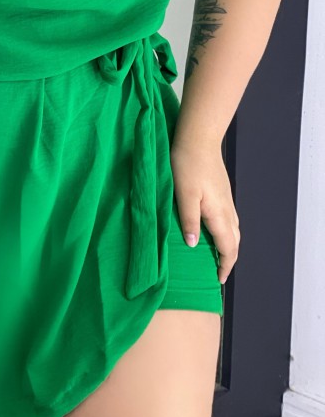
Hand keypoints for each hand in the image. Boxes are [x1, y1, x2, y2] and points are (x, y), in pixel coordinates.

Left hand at [169, 136, 240, 285]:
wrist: (198, 137)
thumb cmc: (187, 164)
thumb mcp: (183, 194)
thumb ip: (189, 220)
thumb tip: (193, 245)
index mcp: (218, 213)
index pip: (228, 247)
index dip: (225, 265)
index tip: (219, 279)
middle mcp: (227, 209)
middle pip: (234, 240)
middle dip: (229, 258)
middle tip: (218, 270)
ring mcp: (226, 199)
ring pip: (233, 228)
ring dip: (228, 244)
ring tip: (216, 254)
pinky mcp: (222, 190)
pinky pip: (228, 218)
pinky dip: (225, 230)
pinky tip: (213, 227)